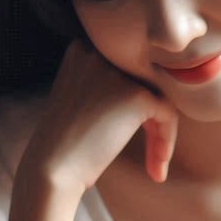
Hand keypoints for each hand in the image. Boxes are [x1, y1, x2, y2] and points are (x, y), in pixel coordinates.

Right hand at [21, 38, 179, 190]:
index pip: (127, 71)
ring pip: (160, 97)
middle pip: (145, 82)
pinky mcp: (136, 94)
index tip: (128, 138)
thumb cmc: (66, 145)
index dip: (133, 107)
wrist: (52, 169)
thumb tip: (155, 90)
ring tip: (155, 167)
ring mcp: (118, 72)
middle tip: (151, 158)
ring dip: (161, 134)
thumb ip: (109, 88)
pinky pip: (168, 114)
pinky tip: (156, 170)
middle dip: (151, 121)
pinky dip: (166, 142)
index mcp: (83, 50)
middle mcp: (100, 53)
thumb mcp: (82, 101)